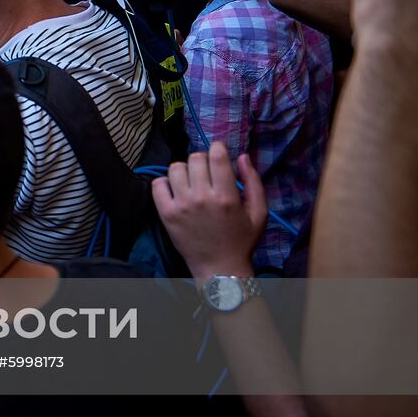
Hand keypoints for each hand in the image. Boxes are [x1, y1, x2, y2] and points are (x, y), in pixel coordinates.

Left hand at [151, 142, 266, 279]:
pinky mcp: (166, 213)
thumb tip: (243, 156)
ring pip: (175, 167)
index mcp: (226, 196)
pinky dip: (165, 182)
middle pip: (195, 158)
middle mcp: (202, 198)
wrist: (219, 268)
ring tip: (192, 182)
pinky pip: (158, 184)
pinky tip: (176, 191)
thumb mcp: (259, 213)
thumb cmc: (242, 240)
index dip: (218, 148)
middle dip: (203, 160)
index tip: (219, 153)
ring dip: (185, 170)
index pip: (216, 155)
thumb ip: (253, 182)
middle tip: (208, 173)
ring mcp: (181, 205)